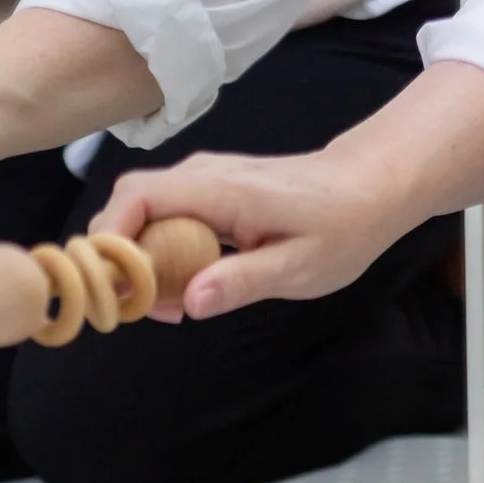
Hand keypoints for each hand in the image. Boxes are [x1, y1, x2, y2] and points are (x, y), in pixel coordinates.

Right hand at [91, 148, 412, 321]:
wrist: (372, 184)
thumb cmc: (345, 224)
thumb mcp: (302, 267)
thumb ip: (243, 281)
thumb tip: (190, 301)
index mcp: (221, 189)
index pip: (137, 197)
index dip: (111, 239)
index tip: (115, 286)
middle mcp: (202, 176)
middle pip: (128, 205)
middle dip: (119, 256)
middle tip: (141, 306)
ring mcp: (203, 180)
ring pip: (144, 213)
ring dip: (140, 258)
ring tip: (166, 303)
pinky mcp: (207, 193)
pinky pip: (165, 217)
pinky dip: (161, 251)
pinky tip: (184, 284)